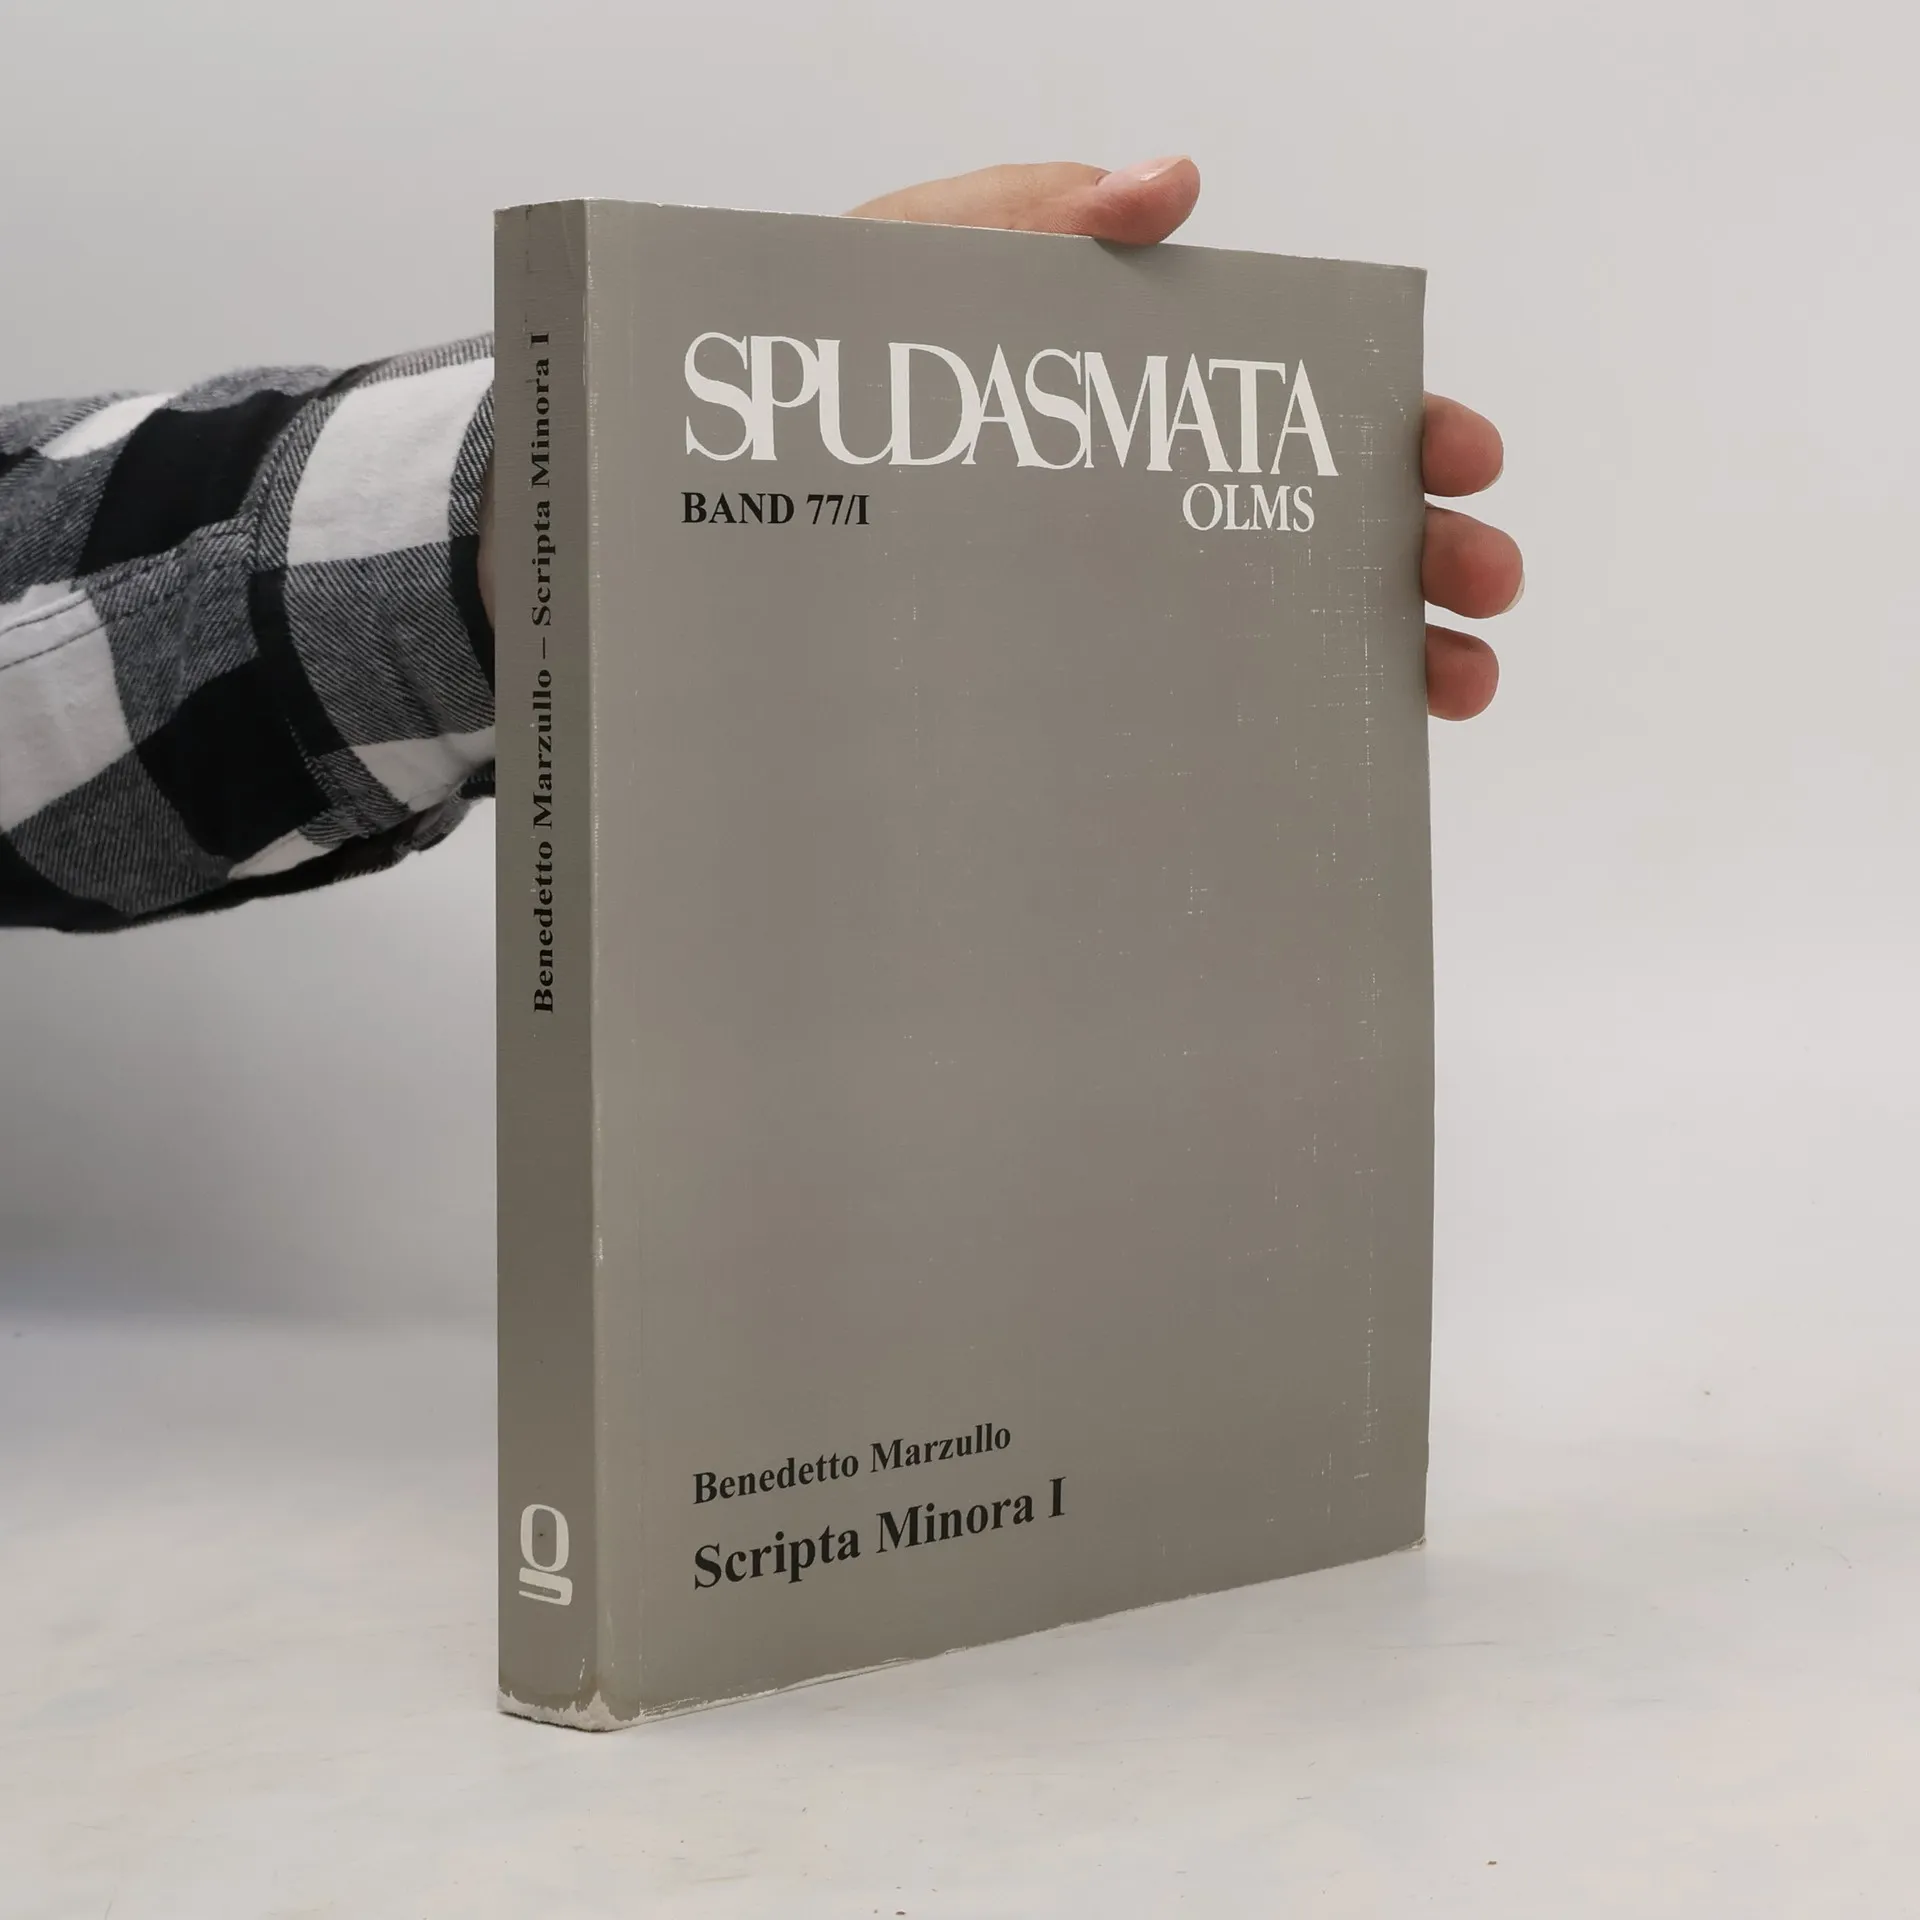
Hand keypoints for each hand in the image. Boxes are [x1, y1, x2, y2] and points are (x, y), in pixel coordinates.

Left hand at [851, 160, 1518, 720]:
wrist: (717, 497)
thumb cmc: (814, 376)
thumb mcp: (917, 265)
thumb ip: (1036, 216)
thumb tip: (1172, 183)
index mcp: (1143, 398)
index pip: (1302, 409)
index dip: (1397, 429)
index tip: (1459, 457)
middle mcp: (1148, 506)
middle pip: (1321, 526)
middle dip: (1425, 552)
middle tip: (1478, 581)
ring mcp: (1117, 603)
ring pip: (1282, 632)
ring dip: (1389, 653)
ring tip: (1451, 685)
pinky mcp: (1069, 690)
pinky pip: (1193, 718)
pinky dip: (1279, 734)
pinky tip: (1329, 758)